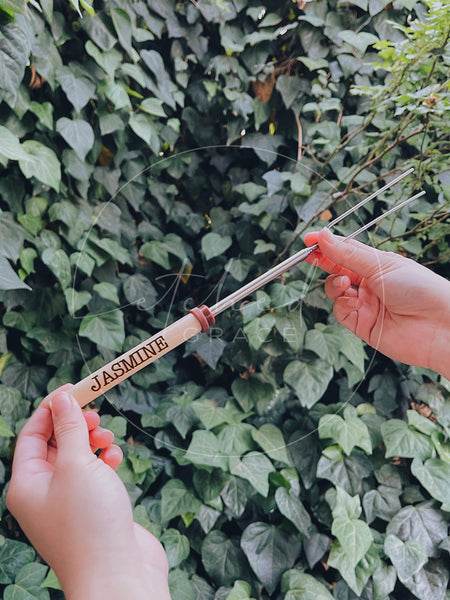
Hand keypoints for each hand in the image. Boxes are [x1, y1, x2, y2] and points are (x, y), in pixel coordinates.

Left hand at [6, 385, 169, 599]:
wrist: (118, 577)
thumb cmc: (90, 523)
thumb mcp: (77, 464)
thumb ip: (70, 428)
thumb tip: (62, 398)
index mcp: (27, 484)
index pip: (31, 434)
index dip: (52, 409)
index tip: (75, 389)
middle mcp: (44, 493)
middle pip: (55, 444)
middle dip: (76, 425)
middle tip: (97, 415)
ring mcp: (69, 503)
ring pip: (77, 458)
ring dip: (93, 442)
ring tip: (109, 438)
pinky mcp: (93, 509)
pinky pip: (95, 475)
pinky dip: (106, 461)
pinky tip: (117, 458)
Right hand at [305, 228, 449, 377]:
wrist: (437, 325)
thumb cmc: (419, 288)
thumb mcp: (380, 264)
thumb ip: (347, 253)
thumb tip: (323, 236)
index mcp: (378, 265)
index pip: (346, 252)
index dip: (327, 246)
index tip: (308, 241)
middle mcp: (371, 284)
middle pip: (337, 270)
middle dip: (324, 263)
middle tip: (310, 256)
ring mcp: (366, 304)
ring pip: (335, 291)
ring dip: (334, 284)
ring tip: (345, 283)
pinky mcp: (362, 325)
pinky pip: (341, 312)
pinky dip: (341, 304)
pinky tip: (351, 300)